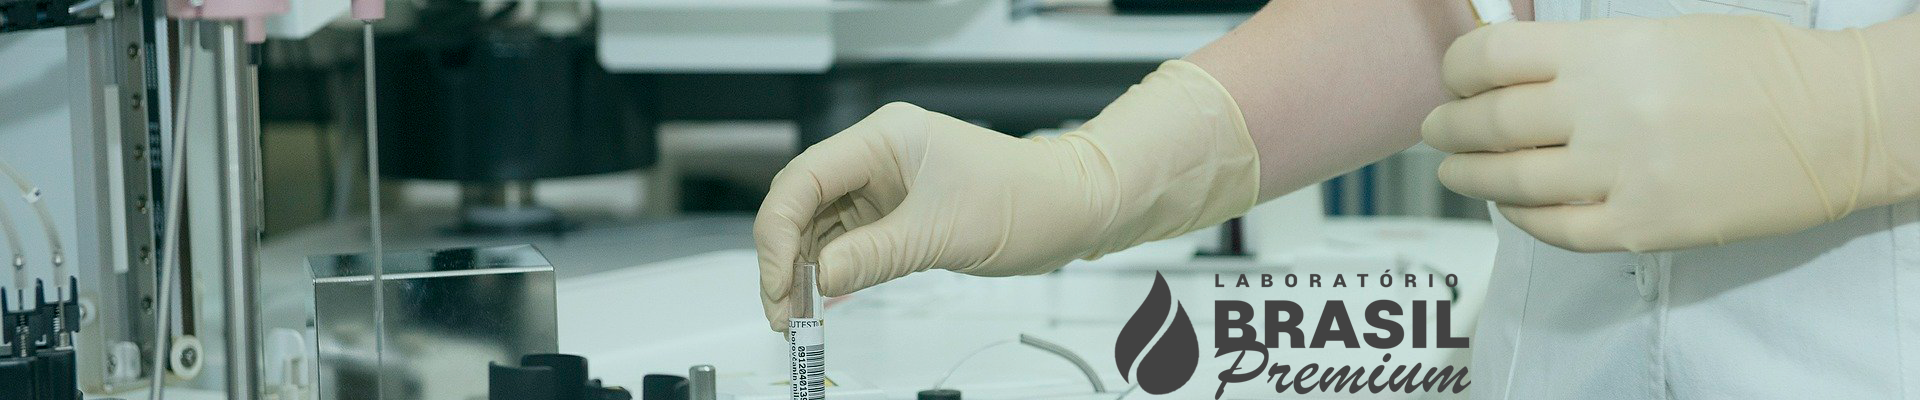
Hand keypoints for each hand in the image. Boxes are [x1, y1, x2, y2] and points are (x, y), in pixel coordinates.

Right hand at [756, 61, 1259, 330]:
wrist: (1075, 208)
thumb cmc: (1028, 198)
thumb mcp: (943, 233)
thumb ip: (874, 256)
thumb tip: (818, 278)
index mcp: (885, 138)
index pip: (805, 179)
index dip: (778, 231)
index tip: (778, 278)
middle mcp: (879, 158)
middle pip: (803, 204)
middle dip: (784, 258)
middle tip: (781, 309)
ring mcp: (886, 188)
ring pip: (820, 229)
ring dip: (803, 272)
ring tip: (797, 316)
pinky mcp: (897, 216)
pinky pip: (848, 244)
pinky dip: (831, 275)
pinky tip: (821, 302)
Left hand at [1423, 15, 1919, 251]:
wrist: (1839, 122)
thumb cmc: (1754, 68)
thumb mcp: (1659, 33)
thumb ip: (1582, 55)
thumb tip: (1509, 71)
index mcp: (1606, 51)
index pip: (1491, 58)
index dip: (1458, 70)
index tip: (1454, 78)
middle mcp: (1603, 111)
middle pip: (1488, 122)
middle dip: (1449, 127)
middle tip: (1438, 130)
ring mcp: (1620, 173)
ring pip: (1509, 180)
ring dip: (1469, 175)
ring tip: (1455, 170)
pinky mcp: (1641, 225)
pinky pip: (1554, 228)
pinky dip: (1519, 216)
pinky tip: (1510, 205)